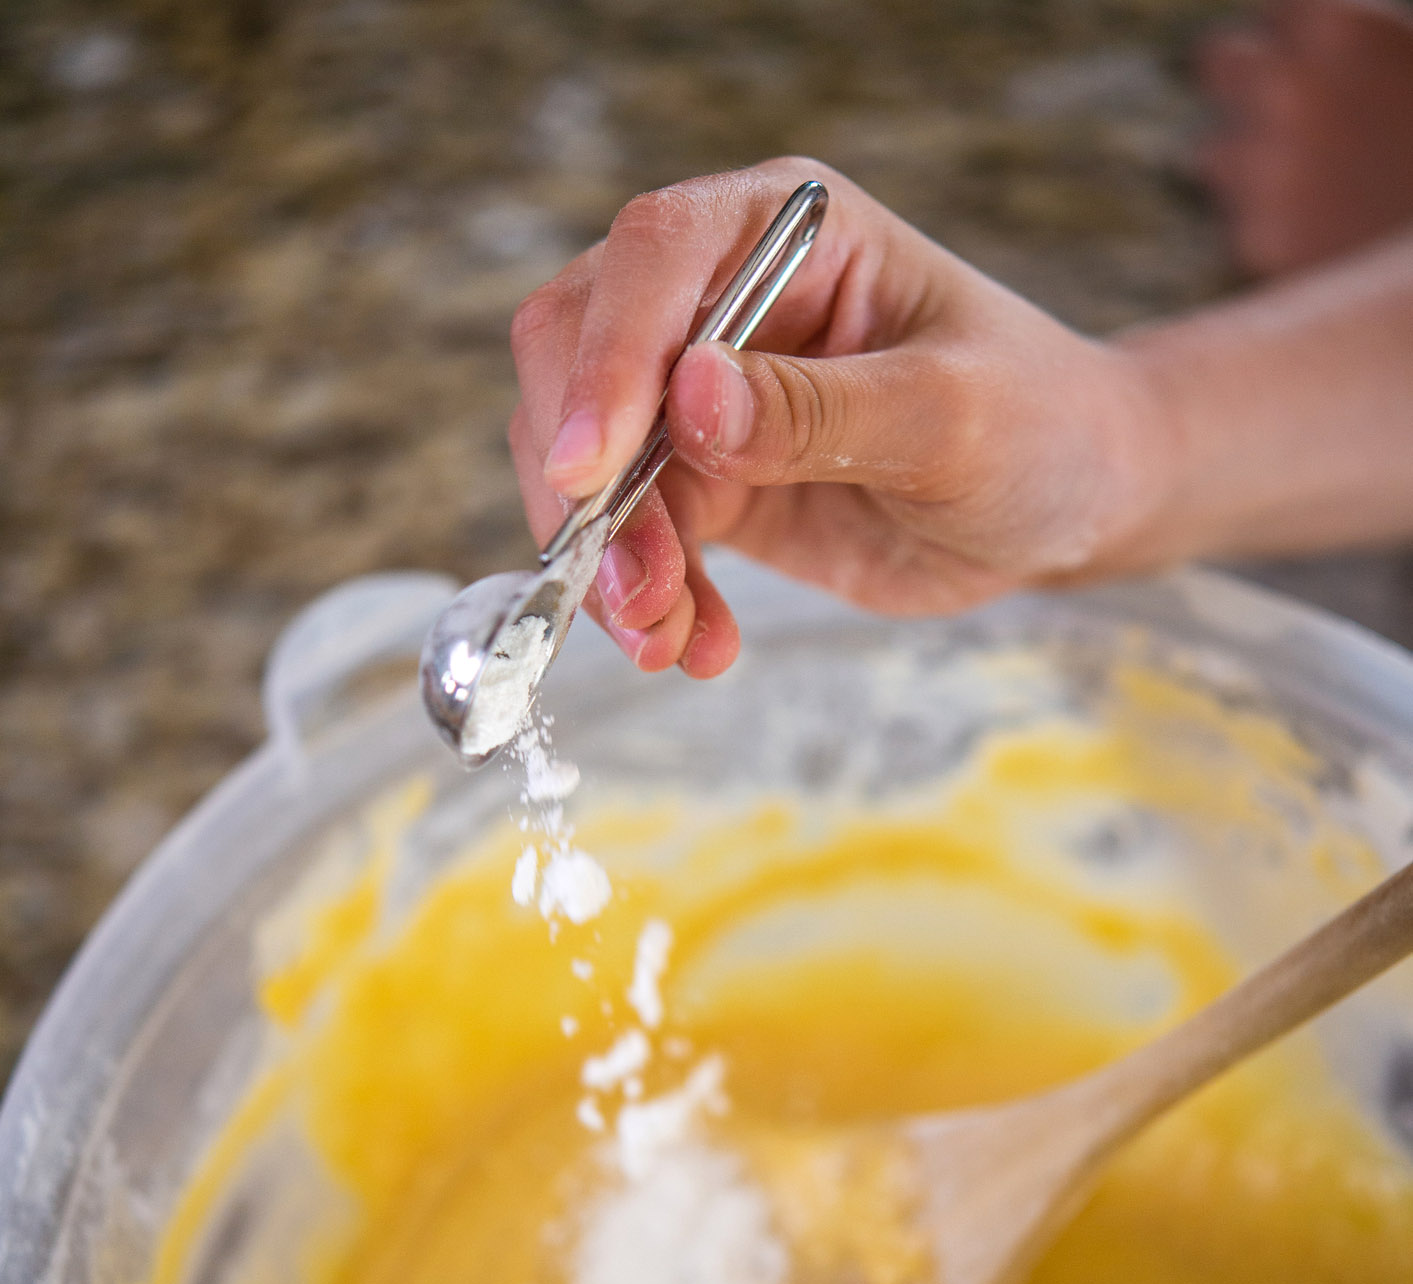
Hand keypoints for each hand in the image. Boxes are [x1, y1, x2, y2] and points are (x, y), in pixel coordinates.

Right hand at [508, 157, 1175, 676]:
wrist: (1068, 502)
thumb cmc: (1040, 424)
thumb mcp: (952, 415)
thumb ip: (823, 409)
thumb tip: (692, 400)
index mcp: (788, 231)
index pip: (657, 256)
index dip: (607, 357)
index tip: (590, 470)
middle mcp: (724, 298)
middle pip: (580, 356)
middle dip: (588, 482)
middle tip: (635, 587)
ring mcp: (705, 397)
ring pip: (592, 466)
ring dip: (612, 562)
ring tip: (666, 641)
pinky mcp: (711, 485)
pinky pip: (637, 538)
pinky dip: (649, 600)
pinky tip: (696, 646)